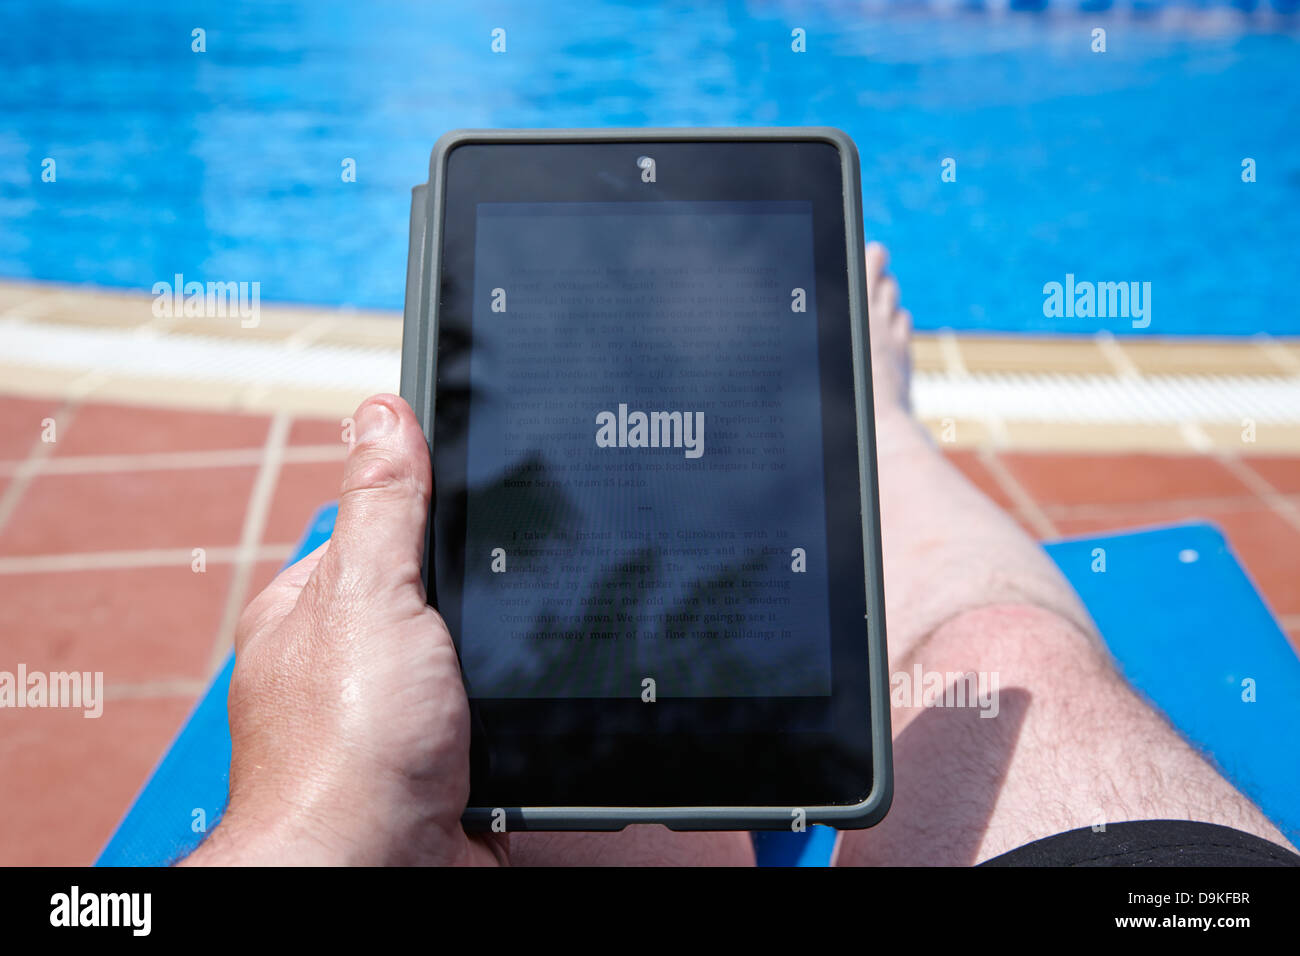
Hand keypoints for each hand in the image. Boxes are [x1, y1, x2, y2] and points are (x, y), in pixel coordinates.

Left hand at [183, 395, 504, 865]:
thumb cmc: (345, 749)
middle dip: (481, 596)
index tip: (487, 494)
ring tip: (525, 659)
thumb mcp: (369, 596)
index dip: (432, 509)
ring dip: (508, 660)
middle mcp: (352, 663)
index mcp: (314, 609)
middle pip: (438, 592)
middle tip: (510, 597)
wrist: (378, 873)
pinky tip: (533, 707)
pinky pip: (499, 714)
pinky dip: (521, 711)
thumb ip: (381, 506)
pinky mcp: (446, 764)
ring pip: (478, 656)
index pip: (379, 527)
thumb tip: (381, 414)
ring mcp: (399, 717)